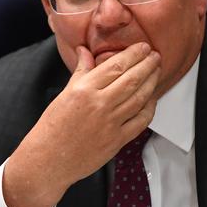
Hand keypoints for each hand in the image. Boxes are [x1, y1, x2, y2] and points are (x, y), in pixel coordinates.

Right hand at [3, 43, 160, 206]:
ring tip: (156, 71)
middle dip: (148, 64)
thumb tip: (85, 50)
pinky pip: (141, 121)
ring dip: (152, 82)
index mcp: (84, 90)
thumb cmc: (53, 128)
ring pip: (139, 98)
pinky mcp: (117, 140)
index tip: (142, 47)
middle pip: (132, 79)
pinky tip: (151, 98)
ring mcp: (110, 123)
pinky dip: (149, 107)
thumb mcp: (64, 93)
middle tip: (155, 56)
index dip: (133, 54)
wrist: (49, 160)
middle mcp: (99, 104)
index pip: (116, 66)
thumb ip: (81, 71)